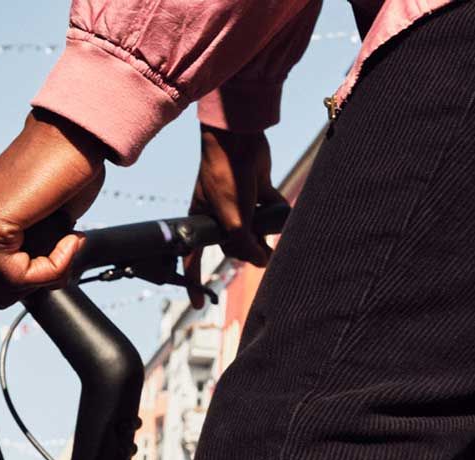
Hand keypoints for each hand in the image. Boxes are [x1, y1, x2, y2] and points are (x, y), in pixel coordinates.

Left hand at [0, 110, 106, 307]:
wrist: (70, 141)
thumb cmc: (60, 179)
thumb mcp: (30, 233)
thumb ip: (13, 261)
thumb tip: (11, 295)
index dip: (28, 282)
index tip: (53, 252)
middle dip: (35, 281)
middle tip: (62, 248)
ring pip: (5, 291)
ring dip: (49, 273)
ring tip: (65, 240)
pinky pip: (19, 277)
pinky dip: (54, 266)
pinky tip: (67, 237)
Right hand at [184, 125, 283, 307]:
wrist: (240, 140)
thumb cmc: (226, 175)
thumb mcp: (233, 219)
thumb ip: (245, 244)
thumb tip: (262, 262)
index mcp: (201, 220)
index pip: (194, 258)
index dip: (194, 282)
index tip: (198, 304)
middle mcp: (219, 214)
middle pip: (236, 246)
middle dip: (249, 250)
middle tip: (261, 252)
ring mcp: (240, 204)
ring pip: (256, 231)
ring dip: (266, 233)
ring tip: (271, 233)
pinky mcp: (259, 192)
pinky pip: (271, 211)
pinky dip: (278, 212)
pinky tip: (280, 207)